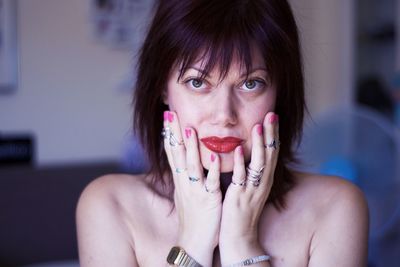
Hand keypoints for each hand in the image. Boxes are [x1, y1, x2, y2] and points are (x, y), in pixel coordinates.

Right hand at [163, 111, 221, 266]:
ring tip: (189, 129)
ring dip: (190, 148)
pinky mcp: (209, 200)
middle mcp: (185, 183)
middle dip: (174, 134)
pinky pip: (210, 183)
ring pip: (191, 166)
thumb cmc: (193, 217)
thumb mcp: (186, 194)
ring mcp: (196, 191)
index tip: (168, 117)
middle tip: (170, 113)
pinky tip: (213, 156)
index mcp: (181, 180)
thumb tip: (182, 163)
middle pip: (177, 155)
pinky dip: (211, 169)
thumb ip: (185, 177)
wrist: (194, 243)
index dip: (169, 134)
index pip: (172, 153)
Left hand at [219, 112, 278, 264]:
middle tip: (271, 114)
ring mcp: (252, 190)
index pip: (272, 153)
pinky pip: (241, 179)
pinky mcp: (239, 198)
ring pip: (259, 165)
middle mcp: (262, 183)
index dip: (273, 135)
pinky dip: (241, 164)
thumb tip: (247, 151)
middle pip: (270, 155)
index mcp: (264, 179)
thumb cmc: (242, 209)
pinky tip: (239, 150)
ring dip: (259, 145)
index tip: (272, 116)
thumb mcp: (250, 186)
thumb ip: (250, 170)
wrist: (238, 236)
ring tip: (258, 126)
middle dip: (271, 134)